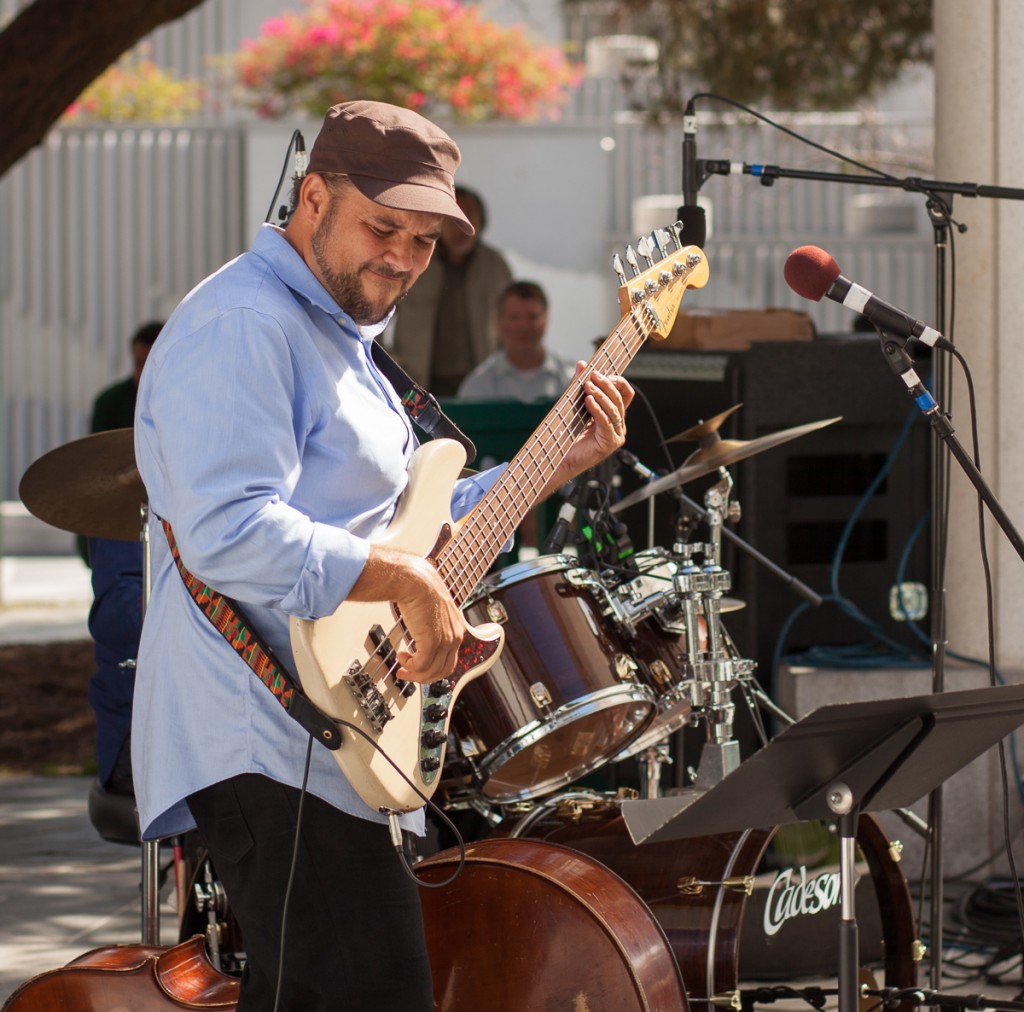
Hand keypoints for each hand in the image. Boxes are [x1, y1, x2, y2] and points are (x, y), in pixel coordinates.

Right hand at [349, 546, 466, 683]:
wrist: (415, 580)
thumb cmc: (420, 589)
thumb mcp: (433, 610)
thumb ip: (433, 624)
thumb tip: (421, 637)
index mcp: (457, 629)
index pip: (450, 660)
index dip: (433, 668)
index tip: (419, 668)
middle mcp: (455, 636)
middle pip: (443, 671)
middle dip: (423, 677)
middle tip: (407, 673)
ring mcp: (445, 641)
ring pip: (431, 672)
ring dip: (413, 673)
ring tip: (402, 666)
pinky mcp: (432, 642)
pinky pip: (420, 666)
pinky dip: (409, 666)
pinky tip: (401, 656)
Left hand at [546, 366, 633, 492]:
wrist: (560, 457)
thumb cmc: (568, 434)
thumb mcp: (575, 404)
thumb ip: (579, 386)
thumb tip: (582, 364)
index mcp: (614, 415)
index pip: (625, 393)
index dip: (616, 380)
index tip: (600, 372)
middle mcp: (618, 425)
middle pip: (619, 399)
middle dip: (606, 385)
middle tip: (593, 376)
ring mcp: (616, 435)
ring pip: (614, 410)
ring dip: (601, 395)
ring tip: (588, 387)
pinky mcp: (609, 443)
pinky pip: (606, 422)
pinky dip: (598, 410)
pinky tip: (588, 401)